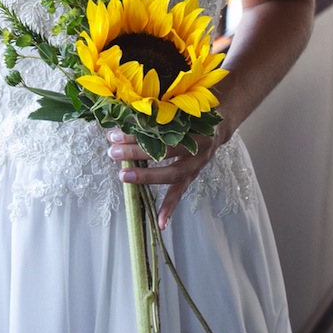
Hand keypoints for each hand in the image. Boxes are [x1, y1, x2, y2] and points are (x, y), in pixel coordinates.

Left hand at [107, 126, 227, 229]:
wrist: (218, 126)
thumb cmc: (189, 115)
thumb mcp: (176, 110)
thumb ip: (153, 116)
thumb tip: (119, 123)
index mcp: (192, 124)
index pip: (162, 128)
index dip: (139, 131)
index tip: (116, 133)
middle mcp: (197, 145)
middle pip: (167, 150)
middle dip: (138, 152)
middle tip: (114, 152)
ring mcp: (196, 163)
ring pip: (172, 173)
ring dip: (146, 176)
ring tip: (123, 176)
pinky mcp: (193, 176)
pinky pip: (180, 192)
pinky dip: (170, 207)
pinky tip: (160, 222)